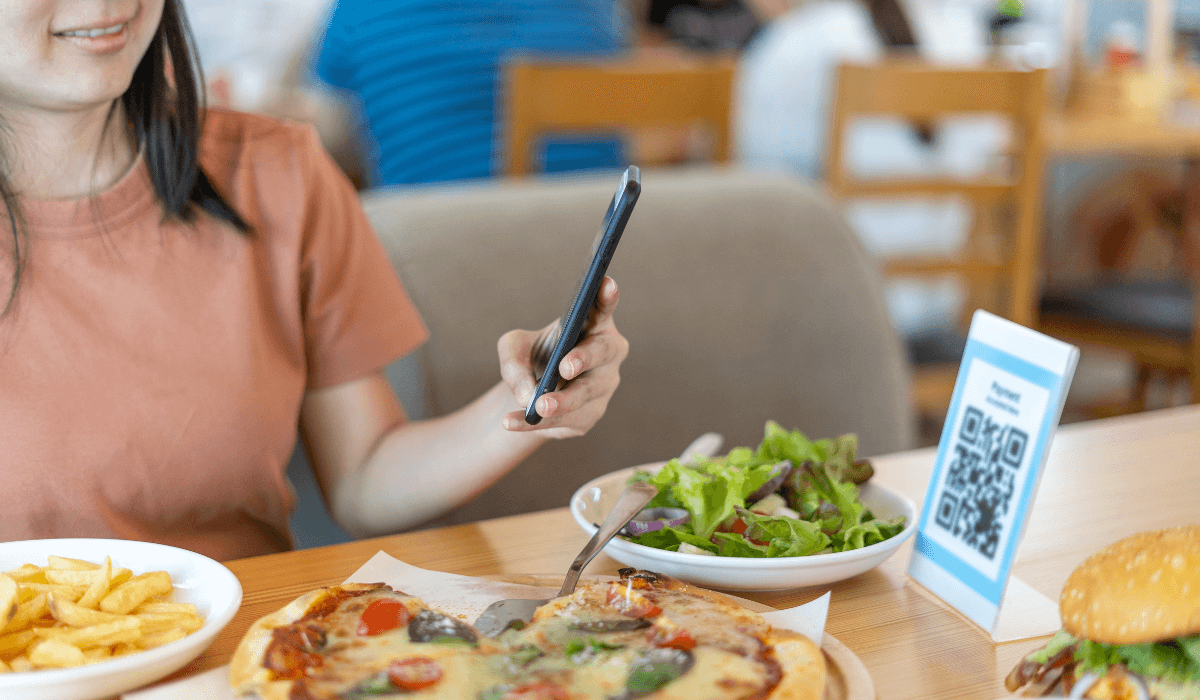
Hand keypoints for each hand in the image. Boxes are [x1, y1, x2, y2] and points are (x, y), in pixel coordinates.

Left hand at [496, 277, 627, 436]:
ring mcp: (603, 386)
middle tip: (565, 368)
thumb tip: (528, 393)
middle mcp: (607, 354)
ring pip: (585, 394)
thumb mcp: (514, 348)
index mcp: (593, 325)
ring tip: (538, 406)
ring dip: (561, 401)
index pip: (603, 308)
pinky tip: (511, 422)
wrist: (533, 395)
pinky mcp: (590, 416)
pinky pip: (564, 420)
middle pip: (602, 353)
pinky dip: (535, 422)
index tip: (605, 284)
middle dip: (584, 359)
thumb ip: (514, 359)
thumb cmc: (533, 358)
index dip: (607, 297)